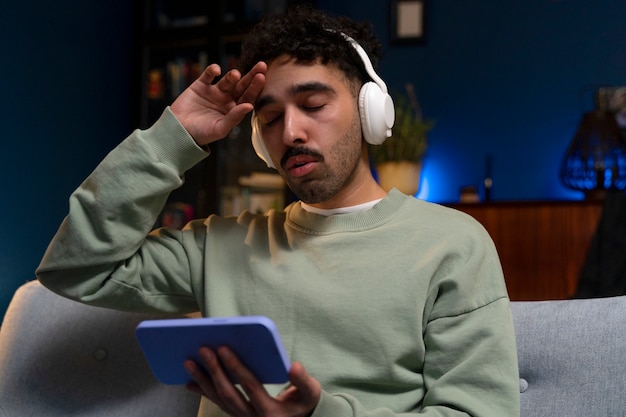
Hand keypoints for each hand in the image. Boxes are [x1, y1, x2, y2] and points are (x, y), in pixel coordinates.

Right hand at [170, 62, 266, 146]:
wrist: (179, 131)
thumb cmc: (201, 134)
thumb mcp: (220, 128)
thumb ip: (234, 117)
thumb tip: (249, 105)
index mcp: (234, 110)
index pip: (248, 97)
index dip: (255, 88)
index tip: (262, 77)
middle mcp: (226, 100)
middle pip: (242, 86)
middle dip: (251, 76)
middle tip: (261, 66)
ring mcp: (214, 91)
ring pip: (227, 81)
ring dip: (232, 76)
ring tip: (235, 74)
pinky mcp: (200, 85)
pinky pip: (208, 75)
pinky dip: (212, 71)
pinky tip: (216, 70)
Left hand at [184, 346, 320, 416]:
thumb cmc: (304, 403)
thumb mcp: (310, 392)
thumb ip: (302, 380)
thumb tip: (293, 366)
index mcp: (270, 412)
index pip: (250, 386)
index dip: (236, 367)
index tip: (223, 348)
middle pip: (229, 393)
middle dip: (214, 370)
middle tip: (203, 350)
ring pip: (219, 400)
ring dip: (202, 380)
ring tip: (189, 362)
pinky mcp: (237, 416)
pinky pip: (217, 404)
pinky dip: (203, 392)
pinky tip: (190, 382)